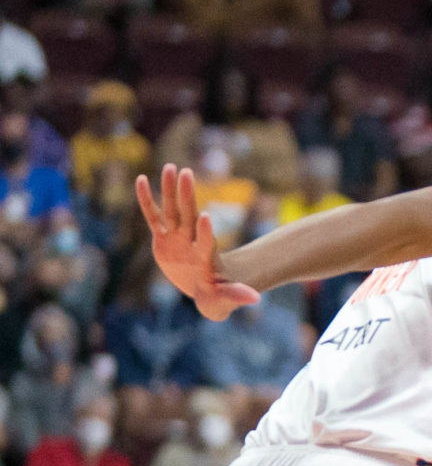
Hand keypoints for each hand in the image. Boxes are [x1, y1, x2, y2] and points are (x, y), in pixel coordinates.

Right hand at [136, 164, 258, 319]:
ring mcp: (177, 238)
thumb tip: (255, 299)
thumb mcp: (226, 297)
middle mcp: (191, 242)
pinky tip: (141, 179)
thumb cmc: (218, 294)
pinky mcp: (163, 239)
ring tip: (170, 166)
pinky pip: (153, 217)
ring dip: (169, 190)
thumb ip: (237, 295)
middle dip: (186, 196)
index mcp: (206, 257)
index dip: (205, 232)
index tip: (206, 217)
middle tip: (186, 172)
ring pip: (171, 210)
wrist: (206, 289)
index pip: (205, 242)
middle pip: (188, 216)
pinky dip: (146, 200)